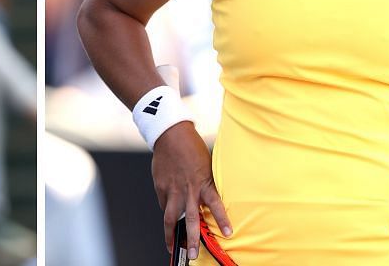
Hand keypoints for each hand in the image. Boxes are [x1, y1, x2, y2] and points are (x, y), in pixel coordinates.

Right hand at [152, 122, 232, 260]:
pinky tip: (168, 220)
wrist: (171, 134)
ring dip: (171, 235)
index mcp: (203, 183)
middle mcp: (188, 190)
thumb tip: (208, 201)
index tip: (228, 233)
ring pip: (170, 218)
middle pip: (190, 220)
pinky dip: (166, 213)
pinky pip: (163, 205)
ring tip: (172, 247)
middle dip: (192, 239)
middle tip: (193, 255)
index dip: (222, 219)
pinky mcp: (160, 187)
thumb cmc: (192, 148)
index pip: (216, 205)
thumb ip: (207, 185)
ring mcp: (172, 190)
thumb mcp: (207, 166)